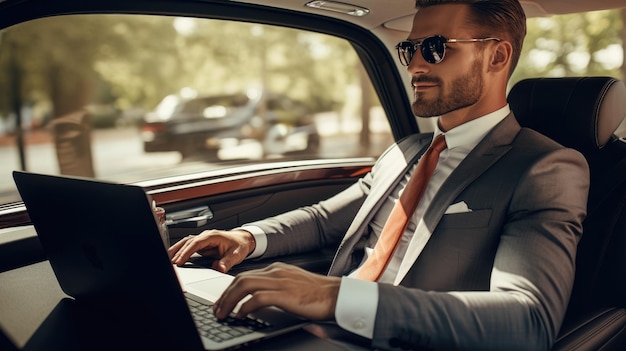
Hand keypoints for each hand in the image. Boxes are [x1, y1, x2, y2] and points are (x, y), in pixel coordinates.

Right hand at [169, 229, 255, 271]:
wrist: (244, 240)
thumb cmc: (240, 245)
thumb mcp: (237, 254)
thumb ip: (227, 261)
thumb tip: (219, 268)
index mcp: (213, 236)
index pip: (196, 243)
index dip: (186, 252)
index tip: (179, 261)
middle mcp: (206, 236)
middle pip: (188, 242)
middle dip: (177, 252)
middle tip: (170, 262)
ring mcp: (203, 240)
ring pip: (186, 243)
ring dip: (176, 250)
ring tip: (167, 259)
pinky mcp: (202, 245)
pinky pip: (189, 247)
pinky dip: (181, 251)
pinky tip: (175, 258)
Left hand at [214, 262, 340, 320]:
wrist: (338, 295)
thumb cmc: (319, 294)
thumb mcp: (294, 285)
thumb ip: (277, 287)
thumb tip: (258, 300)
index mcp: (278, 269)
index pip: (246, 275)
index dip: (231, 289)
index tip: (223, 301)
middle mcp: (276, 272)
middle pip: (241, 279)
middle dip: (225, 295)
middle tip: (217, 309)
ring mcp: (280, 282)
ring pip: (244, 286)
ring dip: (229, 300)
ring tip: (223, 313)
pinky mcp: (285, 294)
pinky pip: (257, 298)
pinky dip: (245, 307)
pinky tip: (241, 315)